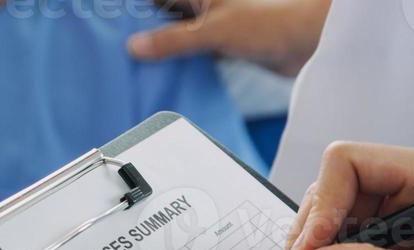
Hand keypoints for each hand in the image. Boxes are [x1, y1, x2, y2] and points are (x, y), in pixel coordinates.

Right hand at [127, 0, 330, 76]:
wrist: (308, 43)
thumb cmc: (271, 21)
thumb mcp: (212, 31)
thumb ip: (173, 41)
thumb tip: (136, 47)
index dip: (132, 10)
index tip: (105, 22)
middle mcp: (203, 2)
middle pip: (162, 13)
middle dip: (142, 29)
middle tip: (113, 49)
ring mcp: (212, 22)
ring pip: (176, 33)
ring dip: (161, 48)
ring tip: (131, 67)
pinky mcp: (223, 43)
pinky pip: (192, 51)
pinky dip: (180, 62)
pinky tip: (162, 77)